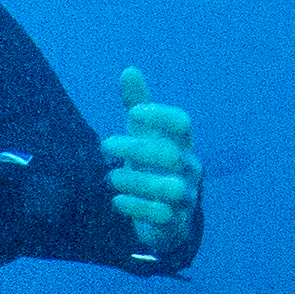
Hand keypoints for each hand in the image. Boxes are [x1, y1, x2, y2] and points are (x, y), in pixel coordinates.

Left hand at [104, 67, 200, 259]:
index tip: (131, 115)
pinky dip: (137, 207)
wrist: (168, 217)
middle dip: (135, 148)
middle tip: (105, 146)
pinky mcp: (175, 223)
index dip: (159, 115)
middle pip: (170, 154)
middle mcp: (189, 170)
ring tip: (110, 177)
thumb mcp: (146, 137)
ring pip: (169, 188)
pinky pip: (161, 215)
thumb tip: (129, 70)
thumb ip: (139, 106)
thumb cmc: (154, 167)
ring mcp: (185, 197)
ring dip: (135, 180)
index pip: (182, 123)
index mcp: (183, 145)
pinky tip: (117, 200)